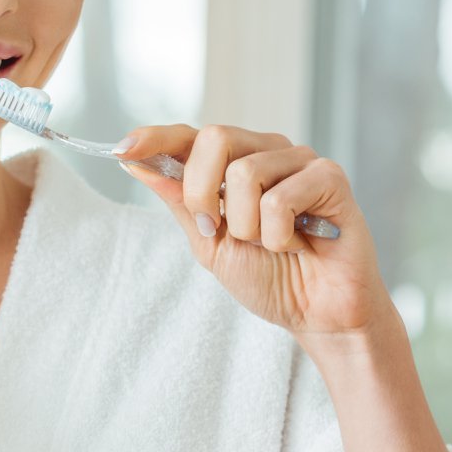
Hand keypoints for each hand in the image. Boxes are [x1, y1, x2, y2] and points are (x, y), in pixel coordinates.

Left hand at [115, 125, 396, 348]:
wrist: (318, 314)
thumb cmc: (269, 277)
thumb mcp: (209, 243)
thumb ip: (181, 202)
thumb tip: (136, 164)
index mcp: (234, 164)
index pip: (190, 136)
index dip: (155, 138)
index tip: (122, 149)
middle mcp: (266, 152)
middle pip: (214, 137)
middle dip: (201, 192)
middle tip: (216, 230)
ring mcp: (300, 160)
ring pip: (245, 173)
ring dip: (247, 227)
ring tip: (272, 244)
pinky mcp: (329, 177)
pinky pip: (279, 199)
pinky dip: (278, 235)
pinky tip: (299, 244)